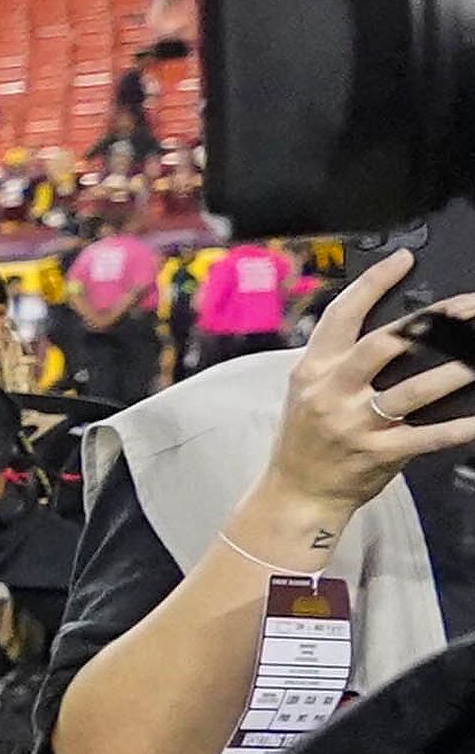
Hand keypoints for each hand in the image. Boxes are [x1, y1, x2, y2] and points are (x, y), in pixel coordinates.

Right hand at [244, 249, 474, 556]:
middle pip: (383, 345)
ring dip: (453, 372)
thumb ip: (341, 362)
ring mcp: (354, 425)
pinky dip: (458, 428)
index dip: (373, 284)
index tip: (404, 260)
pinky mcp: (376, 454)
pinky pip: (427, 437)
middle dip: (429, 323)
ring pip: (412, 390)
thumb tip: (396, 331)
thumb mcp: (309, 392)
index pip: (341, 316)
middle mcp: (331, 393)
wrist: (296, 494)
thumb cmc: (307, 439)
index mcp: (312, 371)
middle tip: (466, 309)